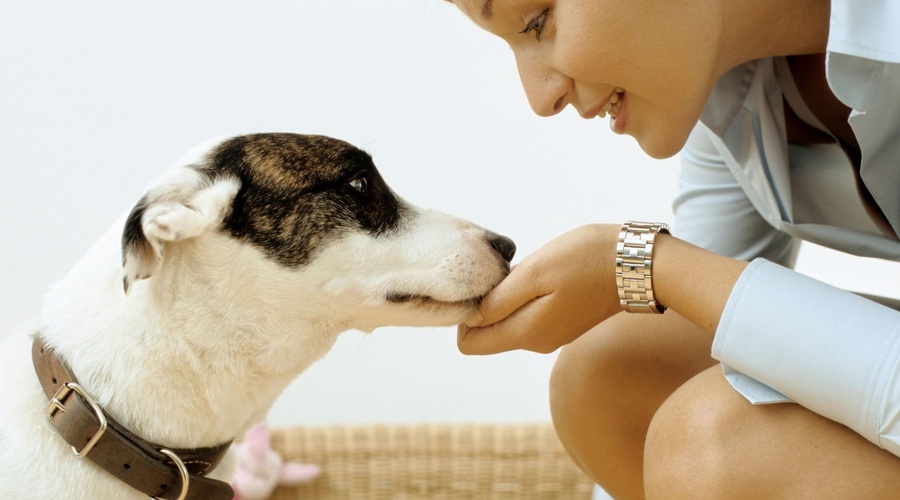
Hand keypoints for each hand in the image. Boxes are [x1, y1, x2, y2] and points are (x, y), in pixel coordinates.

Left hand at [457, 224, 621, 354]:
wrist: (638, 264)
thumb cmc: (585, 261)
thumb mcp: (534, 273)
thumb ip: (499, 300)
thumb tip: (470, 318)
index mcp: (526, 334)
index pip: (470, 344)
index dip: (465, 314)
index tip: (480, 286)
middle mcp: (536, 342)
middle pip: (488, 332)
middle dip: (486, 304)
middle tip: (506, 272)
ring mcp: (551, 335)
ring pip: (509, 321)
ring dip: (508, 297)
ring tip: (530, 270)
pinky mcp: (563, 323)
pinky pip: (529, 314)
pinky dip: (526, 295)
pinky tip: (545, 275)